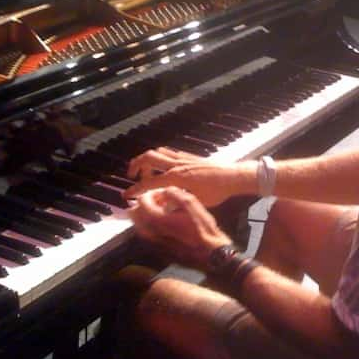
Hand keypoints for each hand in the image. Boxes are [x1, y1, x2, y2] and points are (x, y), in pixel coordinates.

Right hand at [125, 149, 255, 205]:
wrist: (232, 177)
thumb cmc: (216, 191)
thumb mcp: (194, 201)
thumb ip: (174, 203)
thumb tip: (159, 206)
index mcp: (176, 178)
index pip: (148, 183)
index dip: (135, 190)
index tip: (126, 195)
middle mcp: (177, 165)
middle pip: (148, 157)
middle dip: (135, 165)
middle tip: (132, 176)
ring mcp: (182, 158)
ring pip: (157, 152)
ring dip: (148, 160)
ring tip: (147, 172)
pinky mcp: (189, 156)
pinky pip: (168, 153)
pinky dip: (160, 158)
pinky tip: (163, 168)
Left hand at [129, 186, 231, 268]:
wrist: (209, 252)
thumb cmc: (202, 229)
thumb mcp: (191, 204)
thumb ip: (174, 193)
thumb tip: (165, 191)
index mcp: (157, 219)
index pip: (142, 200)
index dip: (151, 193)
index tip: (161, 194)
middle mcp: (151, 231)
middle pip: (134, 213)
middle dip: (144, 203)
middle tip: (158, 201)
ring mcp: (153, 242)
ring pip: (138, 224)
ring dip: (145, 215)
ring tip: (161, 211)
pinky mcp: (158, 248)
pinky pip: (146, 234)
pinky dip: (150, 225)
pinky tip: (165, 224)